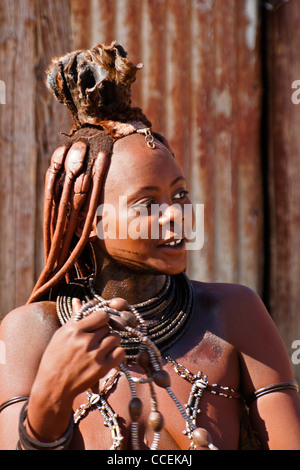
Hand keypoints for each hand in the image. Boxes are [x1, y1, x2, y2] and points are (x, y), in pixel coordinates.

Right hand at [27, 300, 124, 441]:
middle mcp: (85, 341)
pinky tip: (107, 357)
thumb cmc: (55, 359)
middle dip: (104, 332)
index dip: (102, 319)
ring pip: (116, 338)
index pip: (102, 315)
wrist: (53, 388)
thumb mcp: (61, 335)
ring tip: (101, 349)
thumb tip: (78, 300)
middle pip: (109, 327)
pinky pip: (120, 352)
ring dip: (111, 342)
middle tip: (96, 340)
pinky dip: (116, 354)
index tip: (98, 325)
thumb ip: (74, 317)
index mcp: (74, 330)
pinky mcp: (102, 368)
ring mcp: (95, 355)